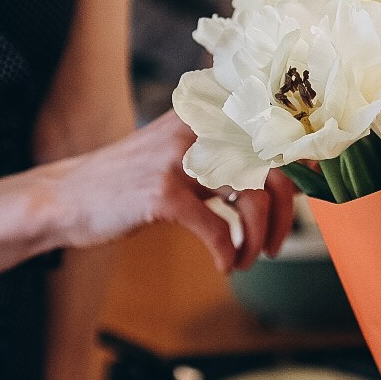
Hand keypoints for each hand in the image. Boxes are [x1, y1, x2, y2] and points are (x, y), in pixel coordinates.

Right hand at [50, 111, 294, 272]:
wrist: (68, 197)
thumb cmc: (131, 182)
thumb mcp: (181, 154)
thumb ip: (228, 156)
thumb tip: (293, 172)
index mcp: (205, 114)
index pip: (276, 129)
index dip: (305, 161)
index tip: (312, 192)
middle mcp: (196, 128)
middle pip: (274, 166)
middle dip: (285, 213)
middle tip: (276, 243)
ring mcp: (179, 159)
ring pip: (252, 197)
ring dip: (259, 239)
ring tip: (248, 259)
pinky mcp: (163, 194)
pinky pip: (219, 229)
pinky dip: (230, 254)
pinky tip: (224, 265)